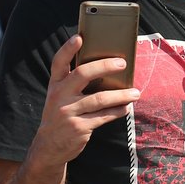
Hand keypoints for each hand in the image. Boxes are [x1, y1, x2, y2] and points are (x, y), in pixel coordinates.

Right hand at [29, 35, 139, 166]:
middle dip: (104, 66)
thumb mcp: (62, 97)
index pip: (59, 62)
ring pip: (99, 98)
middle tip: (123, 63)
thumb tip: (110, 69)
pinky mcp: (79, 127)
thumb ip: (77, 84)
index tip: (80, 36)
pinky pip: (103, 116)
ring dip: (120, 95)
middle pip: (82, 75)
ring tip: (135, 93)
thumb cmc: (62, 114)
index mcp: (55, 85)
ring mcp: (68, 112)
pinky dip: (117, 111)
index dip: (68, 49)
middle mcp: (59, 96)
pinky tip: (126, 108)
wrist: (49, 147)